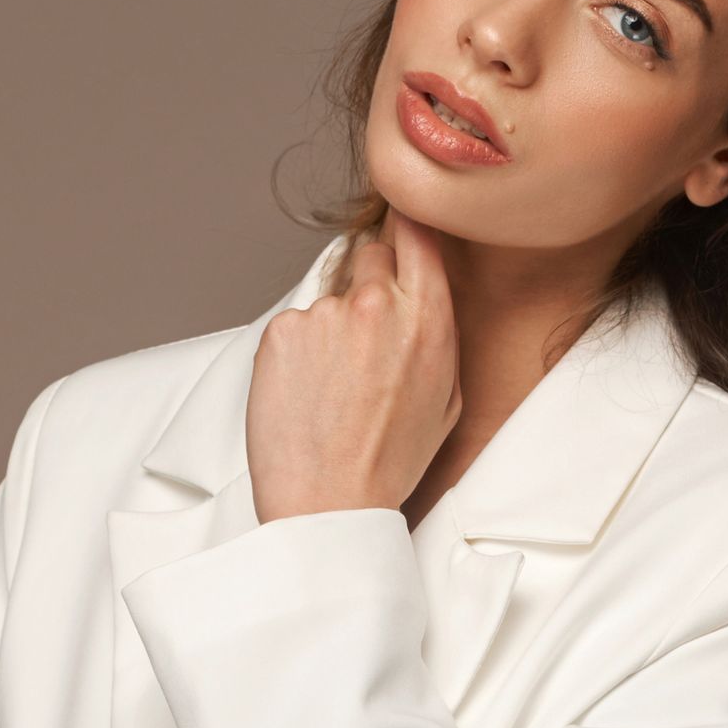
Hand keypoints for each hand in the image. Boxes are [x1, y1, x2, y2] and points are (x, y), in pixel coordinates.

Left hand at [243, 207, 462, 523]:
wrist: (328, 503)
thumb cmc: (390, 459)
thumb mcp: (447, 396)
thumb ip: (439, 331)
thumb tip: (429, 287)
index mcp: (428, 318)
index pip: (419, 230)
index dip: (409, 224)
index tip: (404, 223)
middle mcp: (378, 305)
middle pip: (372, 255)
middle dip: (371, 284)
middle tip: (365, 341)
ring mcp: (324, 315)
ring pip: (330, 298)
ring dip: (331, 328)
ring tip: (334, 387)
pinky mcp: (280, 331)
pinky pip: (294, 325)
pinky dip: (298, 352)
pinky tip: (307, 392)